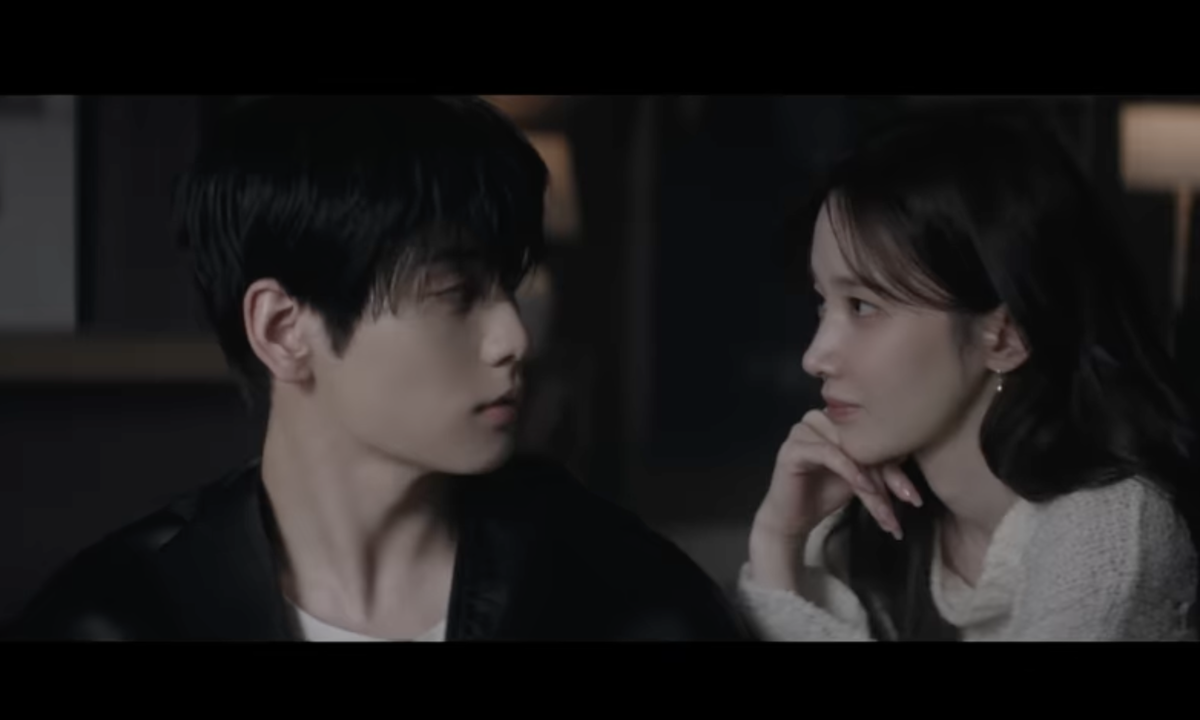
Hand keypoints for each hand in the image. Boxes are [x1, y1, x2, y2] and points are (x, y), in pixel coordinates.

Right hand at [753, 409, 921, 542]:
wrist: (793, 519)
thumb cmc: (826, 494)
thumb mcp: (861, 477)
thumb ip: (880, 461)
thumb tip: (913, 450)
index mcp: (837, 419)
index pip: (874, 436)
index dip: (898, 465)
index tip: (915, 495)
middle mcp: (820, 418)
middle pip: (865, 444)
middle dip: (890, 477)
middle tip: (910, 501)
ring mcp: (804, 430)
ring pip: (851, 451)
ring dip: (873, 483)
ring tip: (887, 511)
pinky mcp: (794, 447)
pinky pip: (829, 454)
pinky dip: (850, 472)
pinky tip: (864, 488)